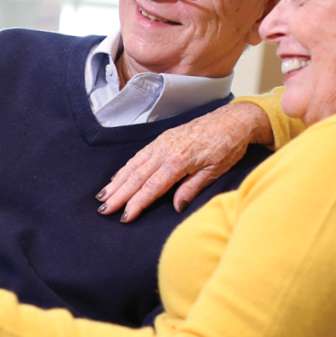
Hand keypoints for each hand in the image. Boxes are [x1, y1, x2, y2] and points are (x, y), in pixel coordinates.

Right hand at [98, 102, 269, 222]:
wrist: (232, 119)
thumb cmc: (228, 145)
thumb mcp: (216, 170)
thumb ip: (193, 187)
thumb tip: (176, 206)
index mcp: (179, 160)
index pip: (152, 186)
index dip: (137, 203)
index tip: (125, 216)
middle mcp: (166, 150)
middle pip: (137, 176)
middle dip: (119, 194)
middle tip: (104, 210)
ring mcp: (162, 143)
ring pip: (134, 165)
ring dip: (117, 182)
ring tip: (102, 196)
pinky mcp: (162, 139)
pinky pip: (139, 155)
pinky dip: (125, 168)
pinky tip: (117, 177)